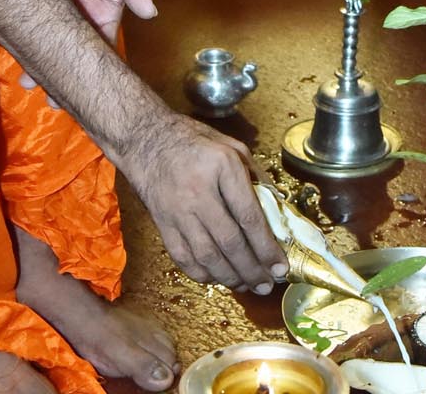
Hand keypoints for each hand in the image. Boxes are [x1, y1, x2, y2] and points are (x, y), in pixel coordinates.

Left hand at [27, 0, 154, 89]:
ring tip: (22, 80)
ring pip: (42, 40)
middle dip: (57, 75)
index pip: (100, 51)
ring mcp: (53, 9)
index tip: (84, 94)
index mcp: (103, 16)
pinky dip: (7, 27)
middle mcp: (77, 18)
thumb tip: (150, 12)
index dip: (93, 73)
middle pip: (67, 53)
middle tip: (45, 96)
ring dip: (32, 58)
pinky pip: (20, 15)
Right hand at [119, 111, 286, 290]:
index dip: (267, 248)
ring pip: (206, 256)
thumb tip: (277, 208)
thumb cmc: (193, 141)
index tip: (281, 266)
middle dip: (252, 269)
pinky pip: (183, 257)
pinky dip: (202, 274)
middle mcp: (198, 193)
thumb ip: (256, 176)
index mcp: (222, 168)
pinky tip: (219, 279)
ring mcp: (177, 212)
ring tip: (249, 285)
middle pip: (229, 242)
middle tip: (268, 285)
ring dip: (230, 277)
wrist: (145, 139)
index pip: (249, 217)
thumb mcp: (232, 146)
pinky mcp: (162, 224)